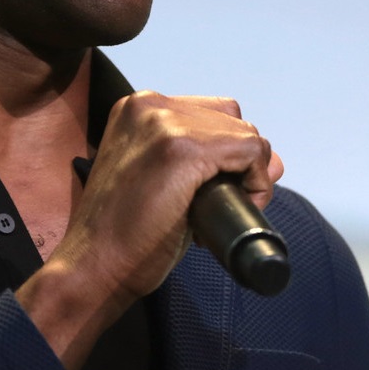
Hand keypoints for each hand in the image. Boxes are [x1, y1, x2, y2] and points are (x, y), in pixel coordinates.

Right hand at [15, 91, 283, 369]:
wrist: (94, 265)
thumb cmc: (122, 232)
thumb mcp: (162, 181)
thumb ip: (205, 160)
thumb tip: (274, 161)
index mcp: (136, 108)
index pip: (208, 113)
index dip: (222, 152)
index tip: (205, 191)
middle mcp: (147, 104)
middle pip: (231, 118)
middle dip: (239, 160)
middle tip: (216, 203)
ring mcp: (164, 123)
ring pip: (245, 134)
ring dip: (249, 173)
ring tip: (218, 210)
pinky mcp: (182, 149)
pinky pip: (251, 151)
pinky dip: (257, 182)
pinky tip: (235, 206)